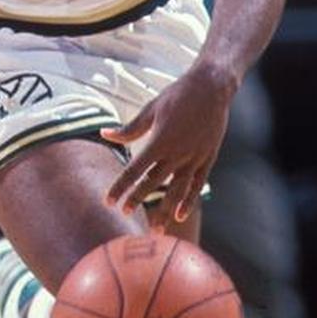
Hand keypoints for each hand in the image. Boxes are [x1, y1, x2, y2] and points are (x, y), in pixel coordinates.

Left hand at [100, 64, 233, 222]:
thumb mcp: (150, 109)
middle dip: (137, 199)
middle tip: (124, 215)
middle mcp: (176, 153)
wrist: (212, 88)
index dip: (120, 187)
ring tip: (156, 230)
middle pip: (153, 183)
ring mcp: (194, 158)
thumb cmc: (177, 95)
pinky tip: (180, 215)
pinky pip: (196, 184)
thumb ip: (130, 129)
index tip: (108, 200)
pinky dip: (188, 200)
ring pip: (176, 190)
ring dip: (164, 211)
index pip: (134, 170)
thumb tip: (105, 134)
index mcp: (159, 141)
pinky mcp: (207, 158)